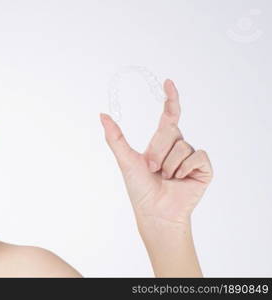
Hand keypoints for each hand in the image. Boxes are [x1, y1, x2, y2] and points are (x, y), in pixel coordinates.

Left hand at [100, 79, 212, 227]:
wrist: (155, 212)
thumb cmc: (139, 188)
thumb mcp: (125, 159)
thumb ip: (115, 137)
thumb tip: (102, 114)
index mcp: (162, 141)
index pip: (169, 115)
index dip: (171, 98)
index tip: (168, 82)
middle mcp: (179, 145)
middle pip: (170, 130)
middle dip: (156, 150)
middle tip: (152, 168)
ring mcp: (192, 156)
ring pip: (181, 145)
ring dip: (168, 164)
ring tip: (165, 177)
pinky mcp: (204, 167)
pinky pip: (196, 155)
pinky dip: (183, 168)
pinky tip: (180, 179)